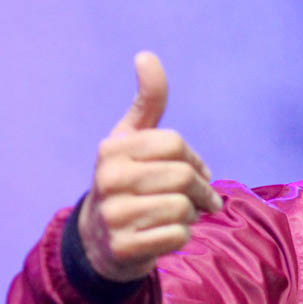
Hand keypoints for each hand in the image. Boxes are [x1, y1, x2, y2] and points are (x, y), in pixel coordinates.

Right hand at [78, 51, 221, 281]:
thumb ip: (148, 102)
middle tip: (203, 201)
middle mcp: (107, 179)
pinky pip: (178, 236)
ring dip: (191, 216)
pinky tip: (166, 236)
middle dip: (202, 191)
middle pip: (183, 177)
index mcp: (112, 149)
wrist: (100, 243)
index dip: (196, 160)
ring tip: (180, 217)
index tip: (199, 173)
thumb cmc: (127, 183)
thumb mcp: (132, 140)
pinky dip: (182, 237)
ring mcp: (113, 216)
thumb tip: (146, 55)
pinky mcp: (123, 248)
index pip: (175, 144)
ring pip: (183, 208)